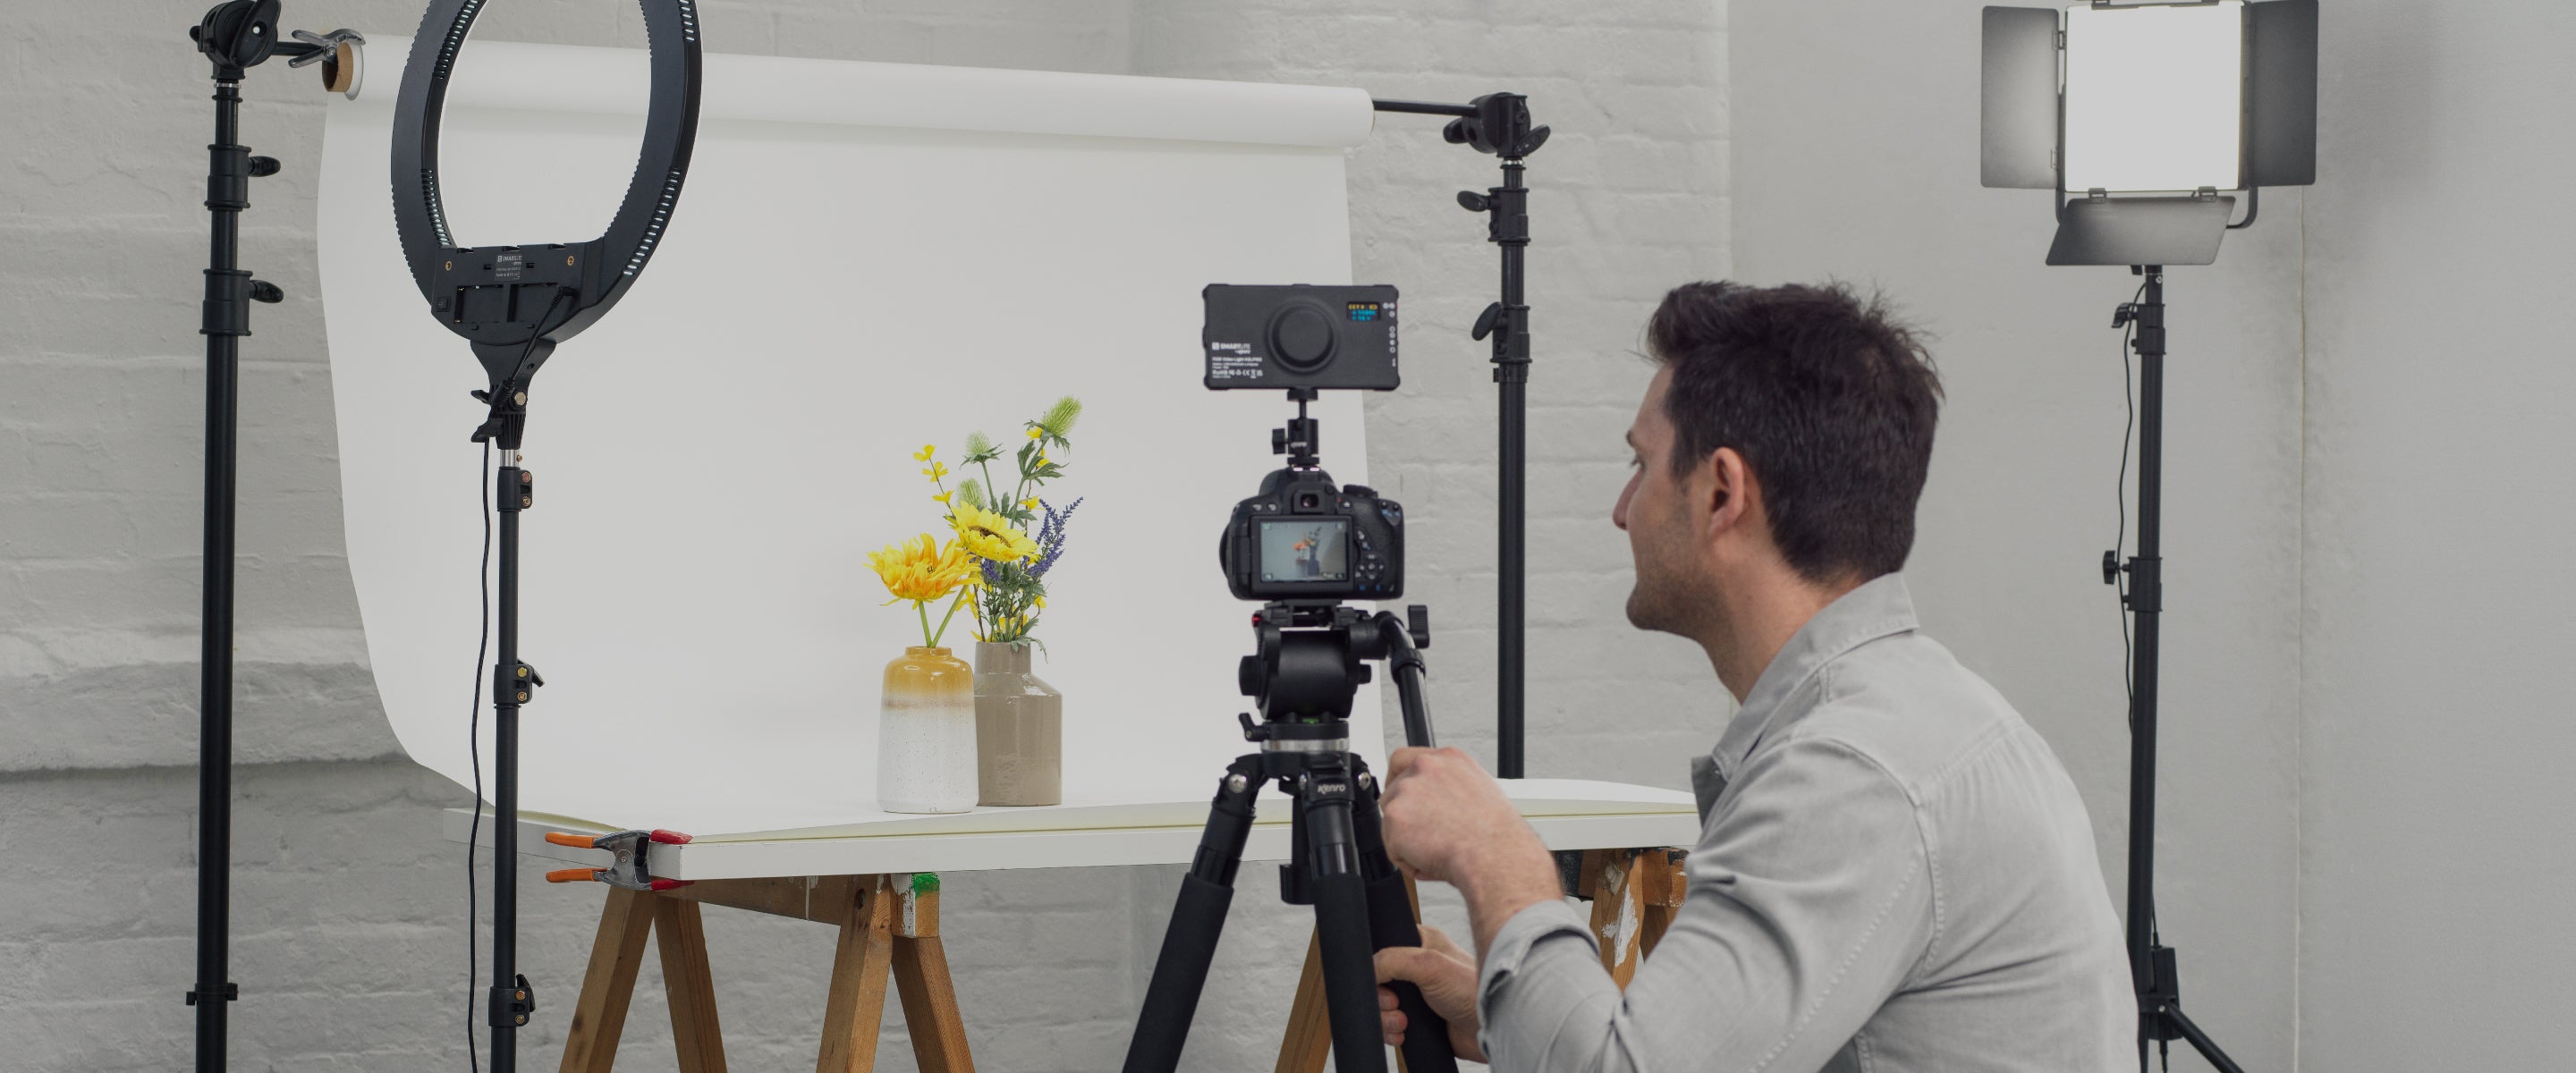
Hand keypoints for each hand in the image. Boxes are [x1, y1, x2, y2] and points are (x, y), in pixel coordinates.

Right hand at [1376, 924, 1485, 1062]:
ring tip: (1404, 1022)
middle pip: (1378, 980)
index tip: (1384, 980)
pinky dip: (1390, 1032)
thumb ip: (1392, 961)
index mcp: (1422, 943)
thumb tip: (1368, 972)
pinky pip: (1389, 1025)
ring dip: (1385, 1018)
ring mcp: (1418, 995)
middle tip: (1397, 1004)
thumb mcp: (1430, 965)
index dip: (1377, 966)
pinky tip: (1404, 1033)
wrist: (1491, 1031)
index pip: (1383, 946)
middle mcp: (1418, 967)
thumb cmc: (1474, 992)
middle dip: (1381, 999)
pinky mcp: (1418, 1019)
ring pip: (1380, 1005)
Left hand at [1380, 747, 1564, 957]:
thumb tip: (1440, 801)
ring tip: (1438, 850)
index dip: (1400, 780)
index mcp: (1448, 759)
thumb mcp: (1480, 792)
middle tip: (1425, 836)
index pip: (1405, 759)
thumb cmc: (1495, 835)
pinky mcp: (1395, 817)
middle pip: (1393, 790)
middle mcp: (1426, 767)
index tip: (1403, 797)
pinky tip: (1432, 860)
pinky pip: (1392, 847)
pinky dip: (1408, 861)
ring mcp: (1407, 790)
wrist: (1493, 854)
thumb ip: (1451, 788)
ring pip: (1391, 821)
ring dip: (1408, 841)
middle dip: (1404, 816)